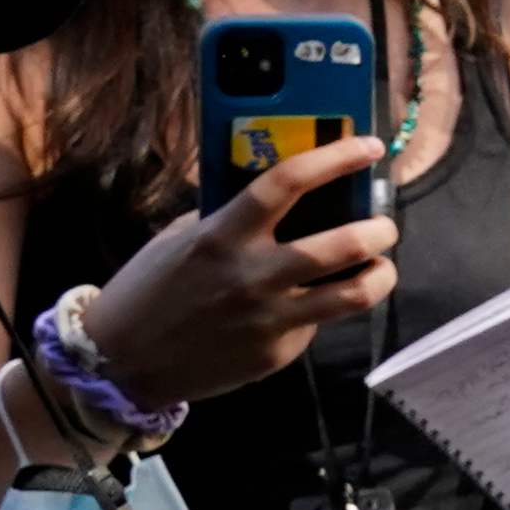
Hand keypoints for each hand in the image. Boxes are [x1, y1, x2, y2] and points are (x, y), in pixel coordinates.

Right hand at [88, 137, 395, 407]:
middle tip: (386, 224)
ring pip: (356, 295)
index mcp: (222, 235)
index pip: (285, 183)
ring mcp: (270, 318)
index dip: (334, 159)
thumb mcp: (181, 239)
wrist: (123, 361)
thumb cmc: (152, 288)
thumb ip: (230, 218)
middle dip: (379, 230)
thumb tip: (284, 194)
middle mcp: (252, 275)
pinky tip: (319, 301)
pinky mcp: (279, 352)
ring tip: (381, 265)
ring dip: (382, 275)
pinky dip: (329, 307)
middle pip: (343, 245)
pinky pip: (320, 323)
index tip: (368, 147)